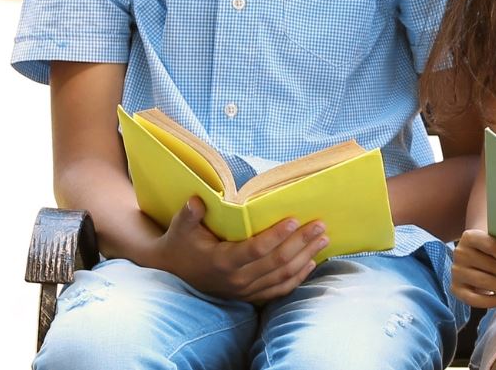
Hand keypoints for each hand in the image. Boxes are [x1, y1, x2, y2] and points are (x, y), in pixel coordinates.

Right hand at [143, 197, 327, 303]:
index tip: (294, 220)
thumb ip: (190, 215)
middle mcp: (236, 279)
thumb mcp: (180, 227)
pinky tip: (311, 262)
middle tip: (320, 225)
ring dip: (306, 257)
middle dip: (301, 243)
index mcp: (222, 261)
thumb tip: (197, 200)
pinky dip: (298, 277)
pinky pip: (279, 290)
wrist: (173, 272)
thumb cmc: (180, 243)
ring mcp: (245, 290)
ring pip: (282, 276)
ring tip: (323, 239)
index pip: (255, 249)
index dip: (276, 236)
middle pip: (276, 262)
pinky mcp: (250, 296)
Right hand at [450, 229, 495, 308]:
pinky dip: (490, 302)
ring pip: (484, 283)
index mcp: (471, 236)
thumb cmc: (495, 249)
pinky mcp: (455, 288)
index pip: (493, 246)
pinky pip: (472, 299)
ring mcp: (456, 271)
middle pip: (491, 267)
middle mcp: (460, 252)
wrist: (474, 256)